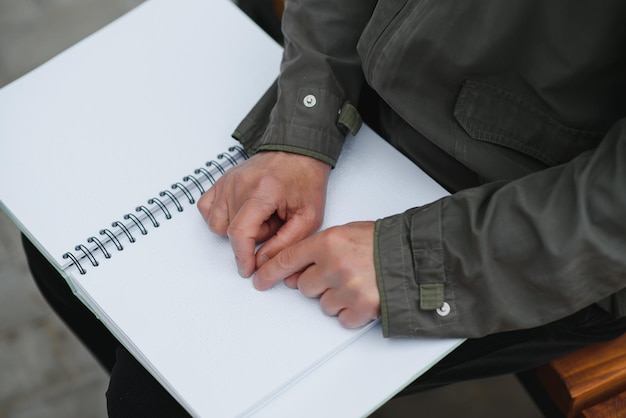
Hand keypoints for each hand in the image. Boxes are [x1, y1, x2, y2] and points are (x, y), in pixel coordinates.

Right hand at [197, 151, 330, 277]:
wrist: (298, 153)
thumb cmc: (305, 181)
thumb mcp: (308, 218)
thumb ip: (285, 244)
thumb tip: (261, 263)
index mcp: (263, 191)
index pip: (240, 232)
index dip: (242, 257)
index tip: (248, 269)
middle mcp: (239, 184)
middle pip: (230, 230)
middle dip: (252, 237)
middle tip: (274, 224)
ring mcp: (227, 181)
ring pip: (216, 223)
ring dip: (237, 227)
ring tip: (260, 217)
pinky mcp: (221, 180)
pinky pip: (207, 209)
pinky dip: (221, 217)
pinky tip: (242, 213)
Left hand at [253, 221, 379, 328]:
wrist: (415, 256)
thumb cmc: (384, 242)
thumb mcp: (347, 232)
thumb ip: (319, 248)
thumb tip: (297, 271)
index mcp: (328, 242)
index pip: (288, 259)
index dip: (270, 272)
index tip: (260, 280)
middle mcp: (333, 265)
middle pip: (303, 286)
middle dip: (316, 283)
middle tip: (337, 274)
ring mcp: (347, 288)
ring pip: (323, 304)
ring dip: (335, 298)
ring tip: (357, 282)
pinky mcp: (361, 308)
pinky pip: (342, 318)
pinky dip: (351, 312)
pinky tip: (363, 296)